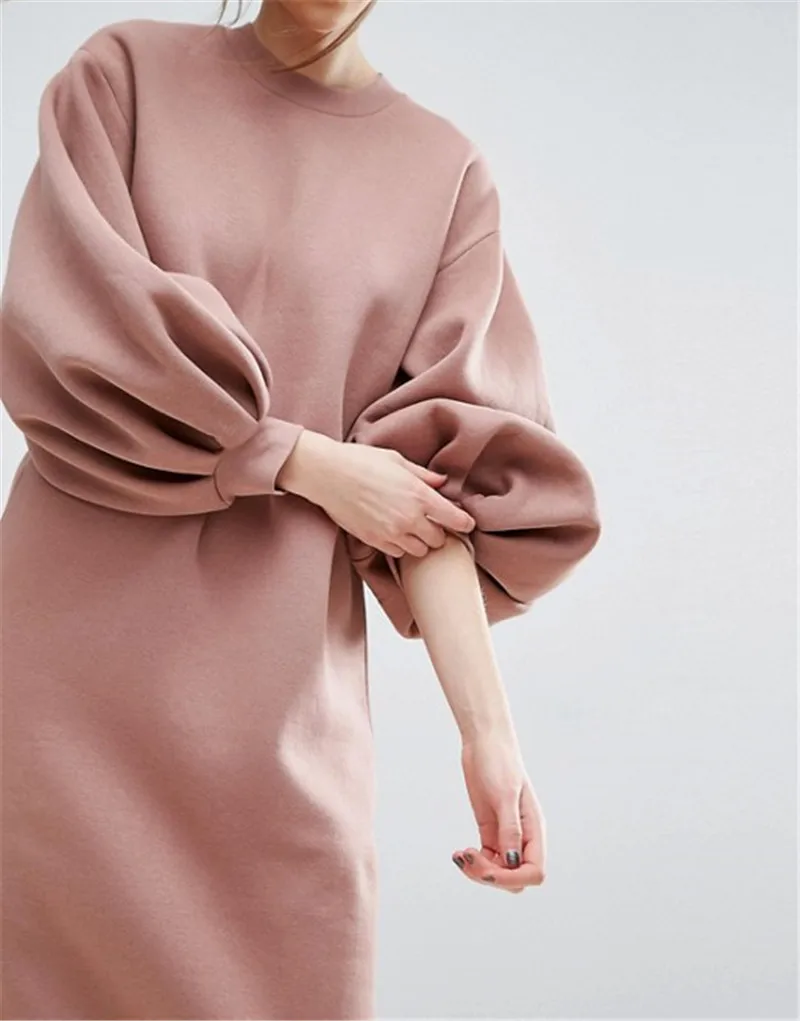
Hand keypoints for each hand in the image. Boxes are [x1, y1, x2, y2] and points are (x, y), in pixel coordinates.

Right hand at [278, 430, 475, 557]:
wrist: (327, 474)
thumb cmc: (360, 461)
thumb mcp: (397, 460)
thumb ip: (424, 475)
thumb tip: (442, 482)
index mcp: (419, 495)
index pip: (455, 520)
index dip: (464, 523)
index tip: (466, 523)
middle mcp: (409, 518)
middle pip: (439, 540)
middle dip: (438, 531)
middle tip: (432, 521)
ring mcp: (391, 533)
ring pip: (420, 551)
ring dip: (420, 541)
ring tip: (411, 527)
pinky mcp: (374, 541)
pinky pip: (398, 553)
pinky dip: (400, 545)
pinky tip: (394, 531)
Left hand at [451, 731, 546, 893]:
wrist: (484, 743)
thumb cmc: (499, 762)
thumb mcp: (505, 794)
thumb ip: (510, 829)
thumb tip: (512, 863)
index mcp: (534, 830)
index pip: (535, 873)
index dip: (513, 879)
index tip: (488, 869)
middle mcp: (523, 837)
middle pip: (515, 879)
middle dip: (492, 877)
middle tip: (469, 856)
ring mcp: (506, 836)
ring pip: (499, 873)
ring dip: (479, 872)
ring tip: (461, 856)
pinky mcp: (490, 832)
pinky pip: (486, 861)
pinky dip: (473, 863)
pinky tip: (459, 853)